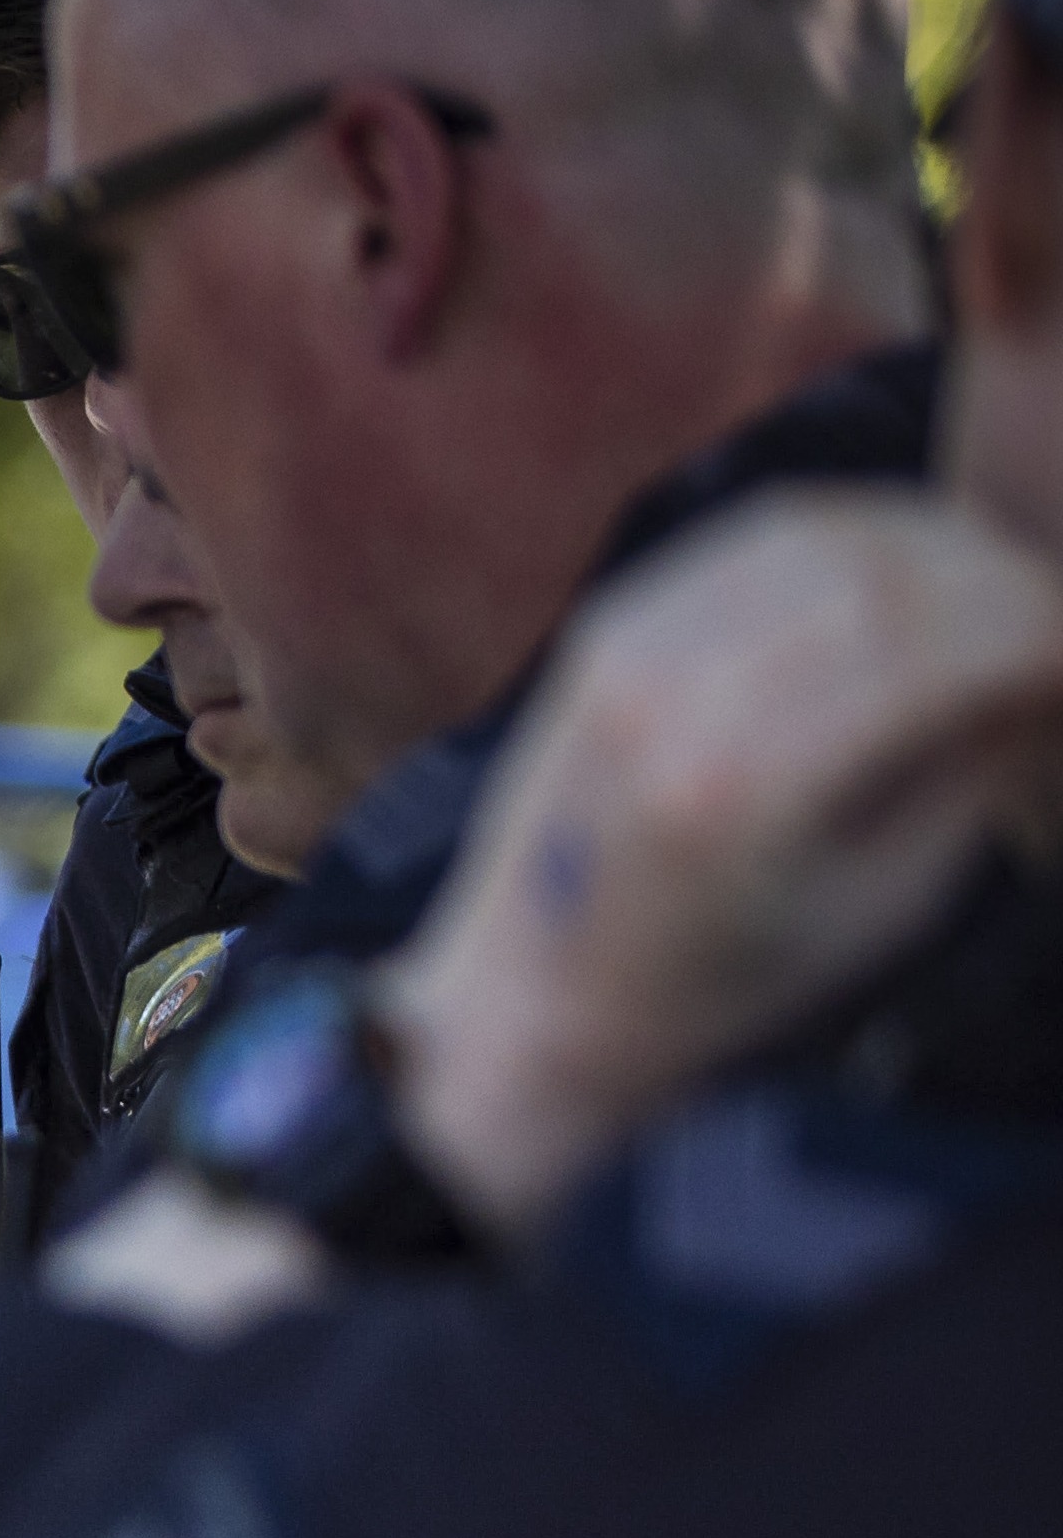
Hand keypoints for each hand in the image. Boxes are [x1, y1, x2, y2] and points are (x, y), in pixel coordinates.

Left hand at [392, 488, 1062, 1238]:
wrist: (527, 1004)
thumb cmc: (722, 979)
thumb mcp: (884, 903)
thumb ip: (971, 770)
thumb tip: (1045, 659)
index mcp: (741, 786)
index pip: (931, 649)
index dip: (1036, 626)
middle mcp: (670, 703)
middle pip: (881, 573)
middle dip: (995, 576)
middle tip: (1052, 609)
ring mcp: (625, 655)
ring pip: (816, 534)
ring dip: (931, 541)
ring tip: (994, 582)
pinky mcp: (604, 630)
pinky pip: (746, 541)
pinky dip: (846, 534)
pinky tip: (905, 562)